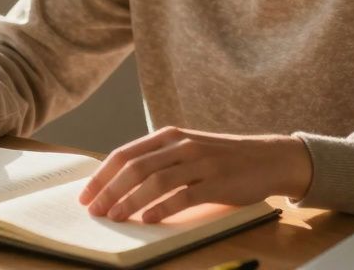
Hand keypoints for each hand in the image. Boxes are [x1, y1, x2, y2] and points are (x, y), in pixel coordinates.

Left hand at [78, 126, 311, 223]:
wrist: (267, 157)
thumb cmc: (221, 158)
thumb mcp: (187, 149)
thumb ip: (159, 160)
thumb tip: (119, 184)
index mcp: (169, 136)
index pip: (126, 154)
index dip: (103, 175)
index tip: (86, 195)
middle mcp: (182, 145)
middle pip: (136, 168)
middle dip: (110, 190)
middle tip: (94, 211)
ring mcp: (200, 162)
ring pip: (156, 181)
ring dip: (131, 201)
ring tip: (115, 217)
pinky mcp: (217, 182)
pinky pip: (184, 196)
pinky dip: (163, 208)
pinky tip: (149, 219)